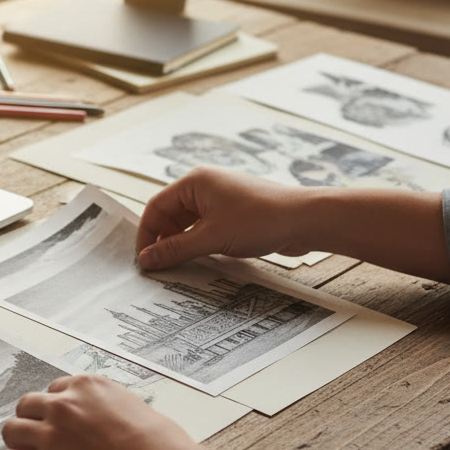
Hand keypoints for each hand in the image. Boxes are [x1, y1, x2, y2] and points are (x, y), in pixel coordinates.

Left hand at [0, 373, 211, 449]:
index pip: (54, 390)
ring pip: (10, 431)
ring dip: (17, 444)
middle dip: (31, 423)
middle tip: (39, 442)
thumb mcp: (136, 407)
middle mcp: (65, 405)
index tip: (58, 425)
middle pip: (25, 406)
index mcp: (88, 386)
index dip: (54, 410)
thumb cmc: (162, 446)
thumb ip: (111, 408)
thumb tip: (109, 421)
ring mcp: (52, 435)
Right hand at [137, 166, 312, 269]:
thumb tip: (147, 259)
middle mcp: (205, 186)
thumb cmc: (261, 219)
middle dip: (164, 240)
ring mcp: (221, 199)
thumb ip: (175, 249)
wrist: (304, 220)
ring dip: (182, 244)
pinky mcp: (234, 213)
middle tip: (159, 267)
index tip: (144, 259)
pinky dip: (200, 244)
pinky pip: (207, 229)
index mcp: (194, 182)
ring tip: (178, 267)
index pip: (156, 207)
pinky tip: (202, 260)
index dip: (147, 234)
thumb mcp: (211, 238)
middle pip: (171, 215)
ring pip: (189, 224)